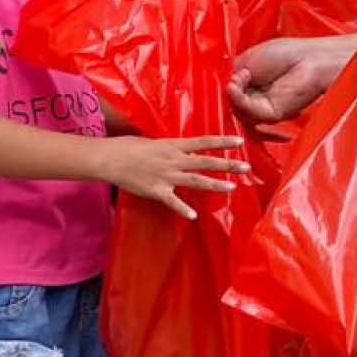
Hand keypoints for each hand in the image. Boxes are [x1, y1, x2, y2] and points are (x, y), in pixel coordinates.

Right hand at [94, 136, 247, 219]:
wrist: (109, 159)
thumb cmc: (127, 146)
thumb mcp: (151, 141)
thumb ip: (168, 148)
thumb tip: (182, 151)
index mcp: (173, 145)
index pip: (203, 141)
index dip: (222, 141)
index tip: (239, 140)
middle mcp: (174, 160)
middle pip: (206, 162)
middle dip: (227, 164)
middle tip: (246, 166)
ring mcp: (166, 176)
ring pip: (196, 181)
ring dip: (214, 184)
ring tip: (232, 187)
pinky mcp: (157, 191)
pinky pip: (173, 202)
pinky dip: (183, 209)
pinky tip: (194, 216)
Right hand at [228, 36, 355, 122]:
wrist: (309, 59)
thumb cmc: (284, 55)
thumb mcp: (247, 60)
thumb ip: (231, 76)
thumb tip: (220, 88)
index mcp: (248, 85)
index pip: (227, 92)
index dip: (221, 85)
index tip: (219, 75)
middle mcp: (253, 99)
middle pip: (228, 103)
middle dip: (226, 89)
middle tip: (234, 74)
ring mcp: (261, 109)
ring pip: (235, 109)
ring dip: (232, 92)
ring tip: (242, 75)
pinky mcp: (269, 115)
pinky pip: (247, 111)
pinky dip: (237, 99)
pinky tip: (236, 85)